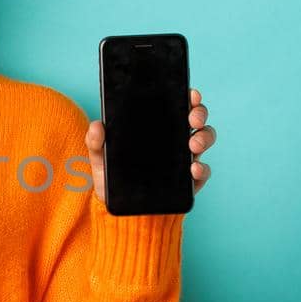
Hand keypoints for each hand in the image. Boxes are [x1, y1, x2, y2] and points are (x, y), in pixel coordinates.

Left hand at [84, 87, 215, 203]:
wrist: (120, 207)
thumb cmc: (114, 175)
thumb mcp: (101, 157)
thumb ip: (96, 141)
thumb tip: (97, 126)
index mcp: (158, 126)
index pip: (177, 104)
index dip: (188, 97)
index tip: (190, 94)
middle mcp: (176, 138)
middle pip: (196, 118)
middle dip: (199, 114)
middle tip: (192, 120)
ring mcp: (185, 159)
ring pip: (204, 139)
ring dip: (203, 138)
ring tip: (192, 145)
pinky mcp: (189, 181)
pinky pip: (202, 172)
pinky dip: (202, 169)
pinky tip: (193, 169)